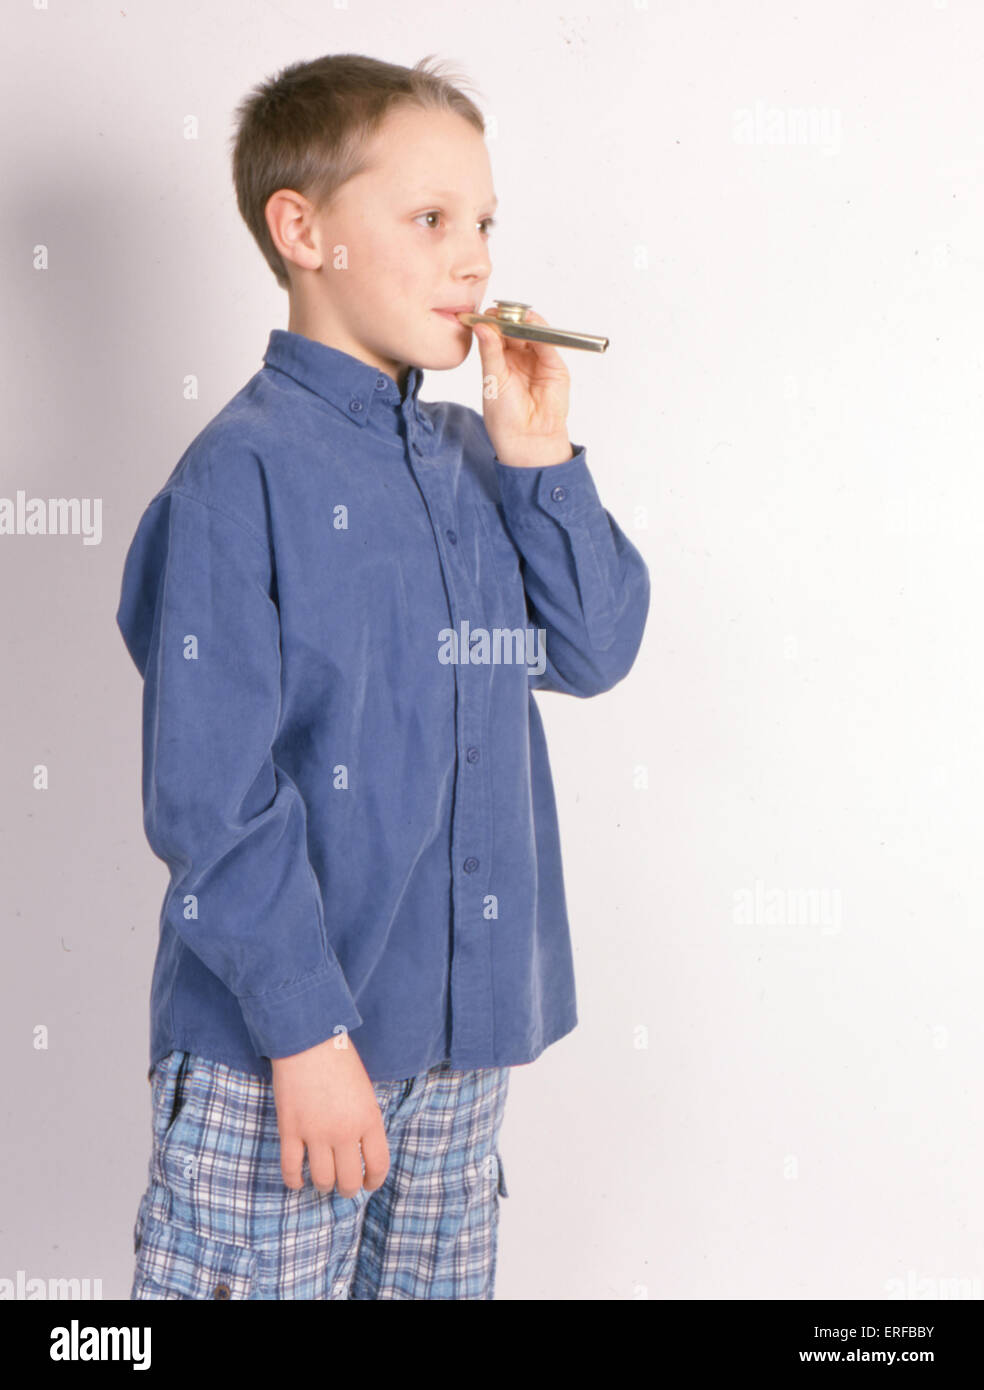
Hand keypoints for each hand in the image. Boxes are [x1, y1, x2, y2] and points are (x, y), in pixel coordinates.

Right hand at [270, 1034, 389, 1196]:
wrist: (308, 1041)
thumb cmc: (339, 1060)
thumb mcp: (365, 1091)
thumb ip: (365, 1121)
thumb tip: (362, 1150)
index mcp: (369, 1119)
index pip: (378, 1165)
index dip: (374, 1181)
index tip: (369, 1184)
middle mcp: (345, 1131)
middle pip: (349, 1180)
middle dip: (348, 1189)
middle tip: (344, 1186)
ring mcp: (316, 1133)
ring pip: (322, 1180)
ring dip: (323, 1185)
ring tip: (322, 1181)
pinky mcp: (290, 1130)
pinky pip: (291, 1169)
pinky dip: (294, 1181)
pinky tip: (297, 1180)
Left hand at [464, 304, 573, 468]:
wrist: (528, 439)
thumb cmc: (505, 417)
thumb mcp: (492, 380)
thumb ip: (490, 352)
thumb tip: (481, 326)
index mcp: (499, 362)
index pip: (496, 334)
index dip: (491, 322)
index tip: (482, 313)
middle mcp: (519, 358)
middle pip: (515, 329)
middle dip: (507, 317)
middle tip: (498, 310)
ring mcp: (538, 360)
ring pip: (532, 332)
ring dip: (524, 321)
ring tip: (513, 315)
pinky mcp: (554, 366)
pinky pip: (548, 342)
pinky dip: (540, 330)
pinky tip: (529, 323)